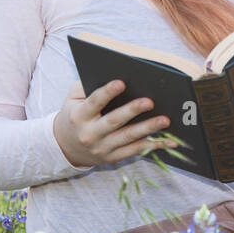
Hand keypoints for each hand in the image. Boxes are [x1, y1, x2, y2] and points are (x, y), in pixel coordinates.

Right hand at [53, 79, 178, 167]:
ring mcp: (101, 148)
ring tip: (165, 120)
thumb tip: (112, 74)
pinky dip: (153, 146)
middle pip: (114, 121)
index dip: (107, 92)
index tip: (122, 82)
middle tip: (150, 102)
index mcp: (79, 116)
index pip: (94, 102)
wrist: (64, 147)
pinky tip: (168, 142)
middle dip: (132, 111)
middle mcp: (90, 134)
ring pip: (128, 138)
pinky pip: (134, 151)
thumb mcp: (73, 100)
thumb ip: (86, 86)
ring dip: (148, 129)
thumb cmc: (74, 115)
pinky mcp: (112, 158)